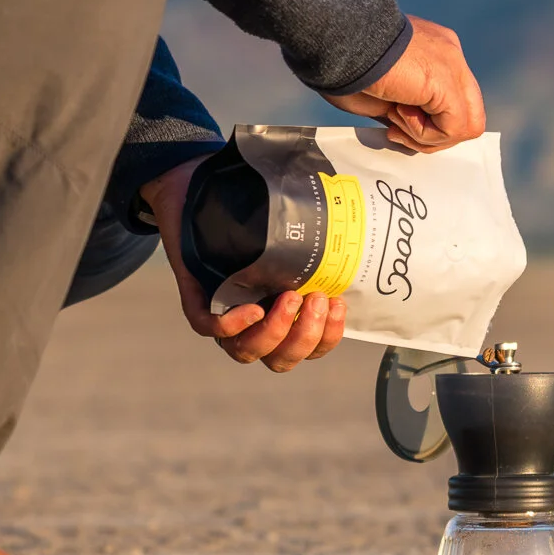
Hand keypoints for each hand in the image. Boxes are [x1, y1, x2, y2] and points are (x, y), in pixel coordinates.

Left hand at [139, 156, 347, 370]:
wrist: (203, 195)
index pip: (308, 349)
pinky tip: (251, 310)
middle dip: (303, 336)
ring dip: (274, 332)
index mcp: (281, 318)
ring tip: (289, 298)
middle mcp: (253, 325)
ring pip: (246, 352)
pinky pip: (207, 327)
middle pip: (279, 359)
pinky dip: (230, 326)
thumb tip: (358, 238)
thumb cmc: (257, 218)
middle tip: (313, 298)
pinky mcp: (195, 300)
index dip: (326, 338)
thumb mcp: (295, 237)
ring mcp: (223, 316)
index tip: (337, 304)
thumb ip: (318, 250)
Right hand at [322, 16, 486, 151]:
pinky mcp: (447, 82)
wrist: (337, 39)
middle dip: (435, 136)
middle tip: (398, 131)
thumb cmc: (346, 64)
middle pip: (468, 115)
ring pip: (467, 125)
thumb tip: (412, 134)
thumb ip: (406, 110)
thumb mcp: (384, 92)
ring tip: (397, 118)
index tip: (394, 124)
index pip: (454, 102)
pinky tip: (399, 113)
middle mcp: (450, 55)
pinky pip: (454, 127)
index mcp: (434, 53)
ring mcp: (453, 66)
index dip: (428, 125)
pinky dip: (425, 134)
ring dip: (429, 136)